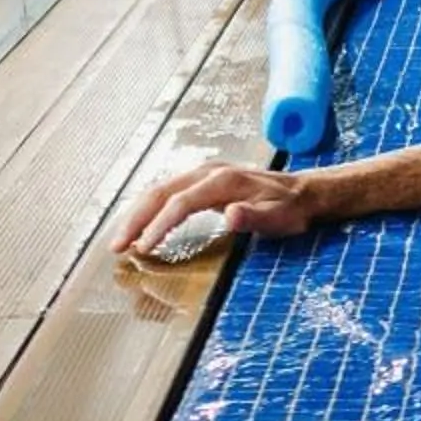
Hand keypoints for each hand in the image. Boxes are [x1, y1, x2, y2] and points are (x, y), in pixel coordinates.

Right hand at [115, 159, 317, 258]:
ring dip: (137, 215)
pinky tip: (141, 228)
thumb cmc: (290, 209)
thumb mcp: (279, 217)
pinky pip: (167, 193)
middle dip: (135, 220)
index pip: (180, 203)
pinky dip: (149, 210)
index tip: (144, 249)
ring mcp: (203, 173)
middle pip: (159, 192)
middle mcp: (207, 172)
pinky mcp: (202, 181)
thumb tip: (229, 215)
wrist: (303, 192)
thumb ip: (254, 217)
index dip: (159, 226)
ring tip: (121, 241)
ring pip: (159, 190)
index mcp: (222, 181)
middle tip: (117, 247)